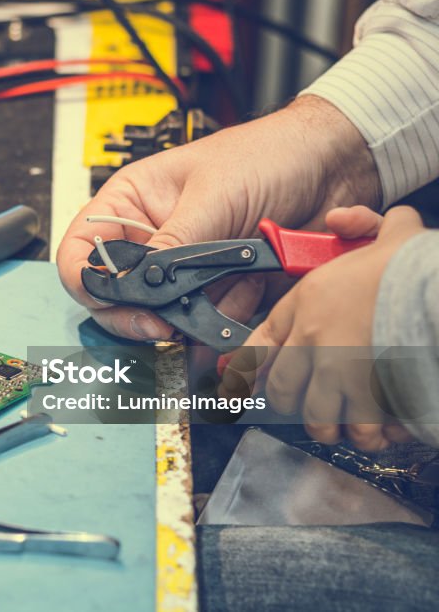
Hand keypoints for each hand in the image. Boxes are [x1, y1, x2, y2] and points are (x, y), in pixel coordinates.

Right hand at [56, 95, 380, 340]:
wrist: (336, 166)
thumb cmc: (268, 155)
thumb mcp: (212, 195)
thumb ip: (173, 244)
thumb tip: (138, 283)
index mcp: (130, 204)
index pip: (80, 251)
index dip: (88, 281)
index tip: (117, 301)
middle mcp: (151, 238)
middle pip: (115, 295)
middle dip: (139, 314)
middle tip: (161, 326)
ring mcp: (184, 266)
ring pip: (161, 315)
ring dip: (190, 315)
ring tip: (218, 297)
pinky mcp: (219, 287)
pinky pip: (207, 319)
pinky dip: (227, 314)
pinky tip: (248, 288)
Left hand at [222, 206, 424, 449]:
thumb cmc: (415, 263)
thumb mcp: (389, 230)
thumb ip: (361, 222)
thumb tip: (340, 217)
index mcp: (306, 303)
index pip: (257, 345)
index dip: (245, 370)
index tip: (237, 386)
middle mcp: (313, 341)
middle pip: (281, 391)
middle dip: (294, 403)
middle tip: (312, 405)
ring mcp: (338, 372)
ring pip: (318, 418)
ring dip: (332, 426)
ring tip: (347, 425)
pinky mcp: (370, 397)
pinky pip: (360, 430)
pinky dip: (371, 436)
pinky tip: (381, 431)